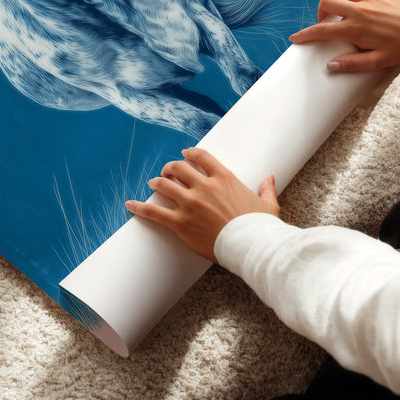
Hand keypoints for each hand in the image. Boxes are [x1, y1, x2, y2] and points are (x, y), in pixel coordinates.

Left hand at [125, 147, 278, 262]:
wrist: (251, 246)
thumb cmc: (260, 227)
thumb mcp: (267, 205)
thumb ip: (266, 189)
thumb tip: (270, 178)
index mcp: (224, 178)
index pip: (201, 157)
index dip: (190, 153)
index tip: (184, 154)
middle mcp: (204, 186)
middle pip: (179, 168)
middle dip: (170, 168)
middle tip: (167, 171)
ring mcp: (190, 203)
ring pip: (164, 185)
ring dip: (157, 182)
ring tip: (153, 183)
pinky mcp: (180, 222)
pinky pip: (154, 212)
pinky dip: (140, 207)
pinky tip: (130, 204)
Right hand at [289, 0, 399, 72]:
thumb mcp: (378, 61)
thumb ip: (352, 63)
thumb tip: (330, 66)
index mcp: (356, 28)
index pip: (322, 30)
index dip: (305, 34)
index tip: (295, 38)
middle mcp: (359, 9)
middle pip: (326, 3)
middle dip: (320, 13)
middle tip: (326, 23)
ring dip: (336, 0)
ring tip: (342, 11)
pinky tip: (359, 2)